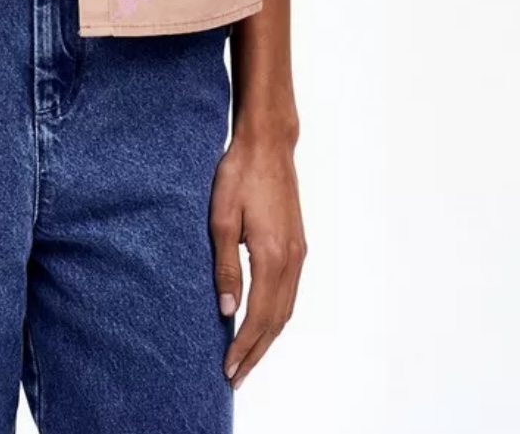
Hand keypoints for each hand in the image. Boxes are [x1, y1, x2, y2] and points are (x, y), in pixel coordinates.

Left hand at [210, 129, 307, 391]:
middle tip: (236, 376)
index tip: (229, 368)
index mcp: (272, 255)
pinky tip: (263, 321)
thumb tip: (227, 310)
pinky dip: (277, 315)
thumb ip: (225, 266)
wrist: (268, 144)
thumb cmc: (239, 174)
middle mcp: (292, 259)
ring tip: (247, 357)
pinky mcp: (297, 244)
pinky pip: (290, 292)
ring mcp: (298, 252)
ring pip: (286, 309)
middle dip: (256, 351)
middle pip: (277, 321)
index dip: (244, 346)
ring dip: (268, 337)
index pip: (259, 316)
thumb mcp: (221, 218)